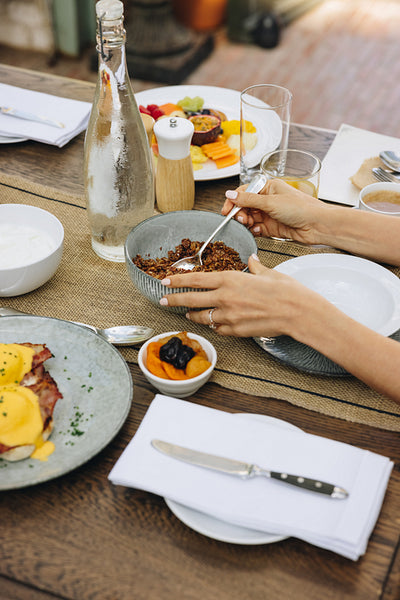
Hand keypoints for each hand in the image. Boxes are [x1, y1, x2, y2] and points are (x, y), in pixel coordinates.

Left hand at [159, 255, 313, 336]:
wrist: (297, 312)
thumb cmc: (286, 291)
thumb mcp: (267, 273)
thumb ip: (255, 267)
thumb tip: (252, 261)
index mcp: (230, 279)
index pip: (196, 279)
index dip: (177, 280)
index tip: (166, 281)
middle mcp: (225, 297)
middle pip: (190, 299)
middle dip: (173, 300)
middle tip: (162, 299)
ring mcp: (229, 316)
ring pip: (202, 316)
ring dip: (193, 315)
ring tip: (187, 313)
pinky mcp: (236, 330)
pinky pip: (219, 328)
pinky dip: (215, 325)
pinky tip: (214, 323)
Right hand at [222, 179, 326, 244]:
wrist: (317, 225)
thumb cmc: (301, 208)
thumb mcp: (270, 201)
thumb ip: (248, 200)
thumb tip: (230, 194)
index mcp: (268, 188)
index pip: (244, 192)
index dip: (234, 201)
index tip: (227, 211)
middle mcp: (268, 200)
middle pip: (245, 206)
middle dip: (240, 214)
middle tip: (241, 219)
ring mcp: (270, 214)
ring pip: (250, 219)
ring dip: (247, 223)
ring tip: (249, 225)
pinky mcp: (272, 228)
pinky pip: (257, 229)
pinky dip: (254, 231)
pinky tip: (258, 231)